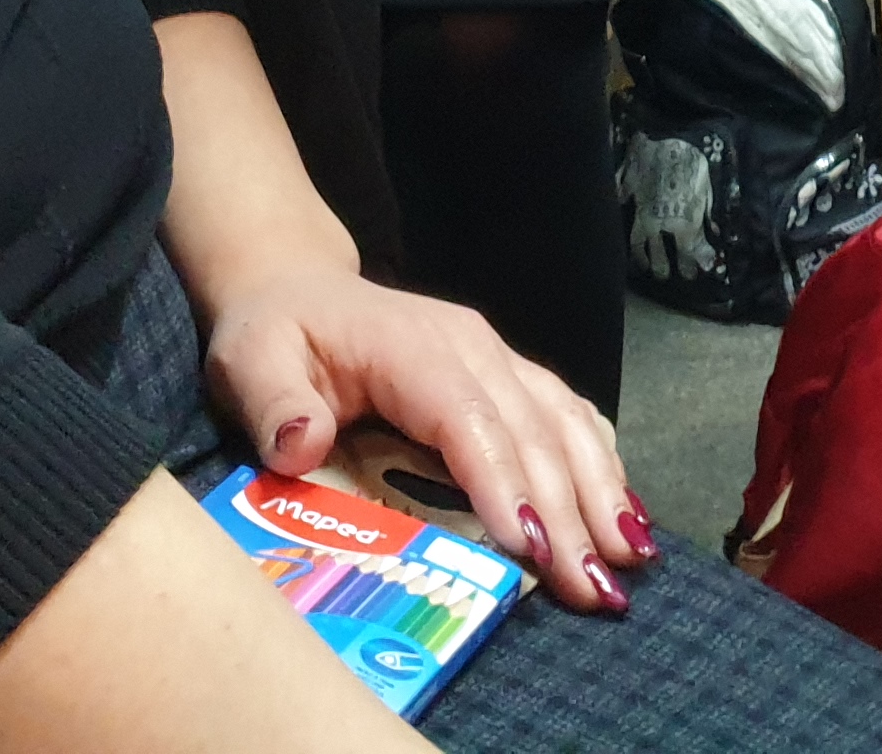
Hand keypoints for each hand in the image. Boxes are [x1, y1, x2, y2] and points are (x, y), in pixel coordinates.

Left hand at [199, 258, 649, 613]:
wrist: (295, 290)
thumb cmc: (274, 336)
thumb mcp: (249, 361)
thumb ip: (273, 403)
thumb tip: (304, 443)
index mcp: (413, 348)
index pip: (468, 419)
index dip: (502, 482)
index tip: (531, 548)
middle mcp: (472, 349)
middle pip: (532, 432)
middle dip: (570, 513)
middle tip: (597, 590)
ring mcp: (499, 359)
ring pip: (566, 423)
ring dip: (602, 492)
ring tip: (632, 561)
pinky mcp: (511, 377)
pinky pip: (568, 416)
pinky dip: (601, 465)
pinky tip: (624, 514)